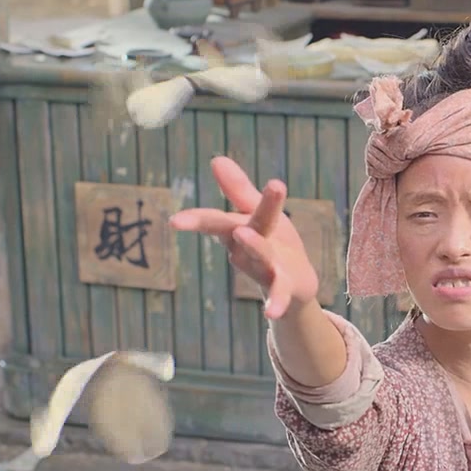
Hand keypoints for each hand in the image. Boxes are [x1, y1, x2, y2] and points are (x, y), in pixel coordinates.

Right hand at [168, 156, 319, 319]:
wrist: (296, 284)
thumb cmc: (273, 243)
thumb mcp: (258, 213)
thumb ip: (238, 190)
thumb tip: (216, 158)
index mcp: (239, 228)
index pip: (215, 221)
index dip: (196, 220)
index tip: (174, 220)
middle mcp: (246, 249)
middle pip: (234, 232)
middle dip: (217, 225)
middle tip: (190, 219)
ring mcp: (264, 268)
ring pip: (257, 256)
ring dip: (252, 247)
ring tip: (244, 235)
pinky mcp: (284, 285)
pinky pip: (278, 293)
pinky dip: (276, 302)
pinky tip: (270, 313)